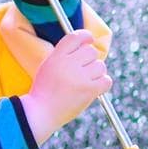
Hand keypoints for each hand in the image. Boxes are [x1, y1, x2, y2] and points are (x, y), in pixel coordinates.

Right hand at [20, 29, 109, 144]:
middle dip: (89, 59)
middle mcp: (69, 64)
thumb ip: (64, 54)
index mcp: (57, 57)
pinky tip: (95, 87)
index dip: (85, 36)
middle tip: (83, 70)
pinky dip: (103, 83)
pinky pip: (106, 80)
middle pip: (91, 51)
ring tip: (86, 81)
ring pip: (100, 65)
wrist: (41, 113)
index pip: (75, 37)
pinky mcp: (89, 91)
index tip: (89, 40)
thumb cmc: (45, 90)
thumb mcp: (48, 65)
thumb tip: (87, 44)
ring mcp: (80, 78)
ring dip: (96, 72)